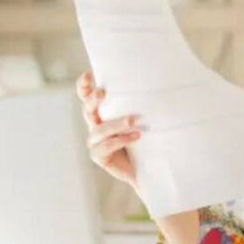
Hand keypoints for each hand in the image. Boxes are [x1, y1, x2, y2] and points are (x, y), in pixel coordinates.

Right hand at [75, 70, 140, 188]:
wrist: (149, 168)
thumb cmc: (148, 139)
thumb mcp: (144, 119)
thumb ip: (142, 105)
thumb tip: (160, 83)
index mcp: (102, 114)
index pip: (87, 97)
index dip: (83, 86)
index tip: (87, 74)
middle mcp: (95, 126)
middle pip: (87, 110)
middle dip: (93, 100)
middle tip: (103, 93)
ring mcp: (95, 143)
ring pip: (99, 130)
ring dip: (115, 123)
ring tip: (132, 120)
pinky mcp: (99, 157)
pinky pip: (105, 147)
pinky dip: (120, 140)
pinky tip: (136, 137)